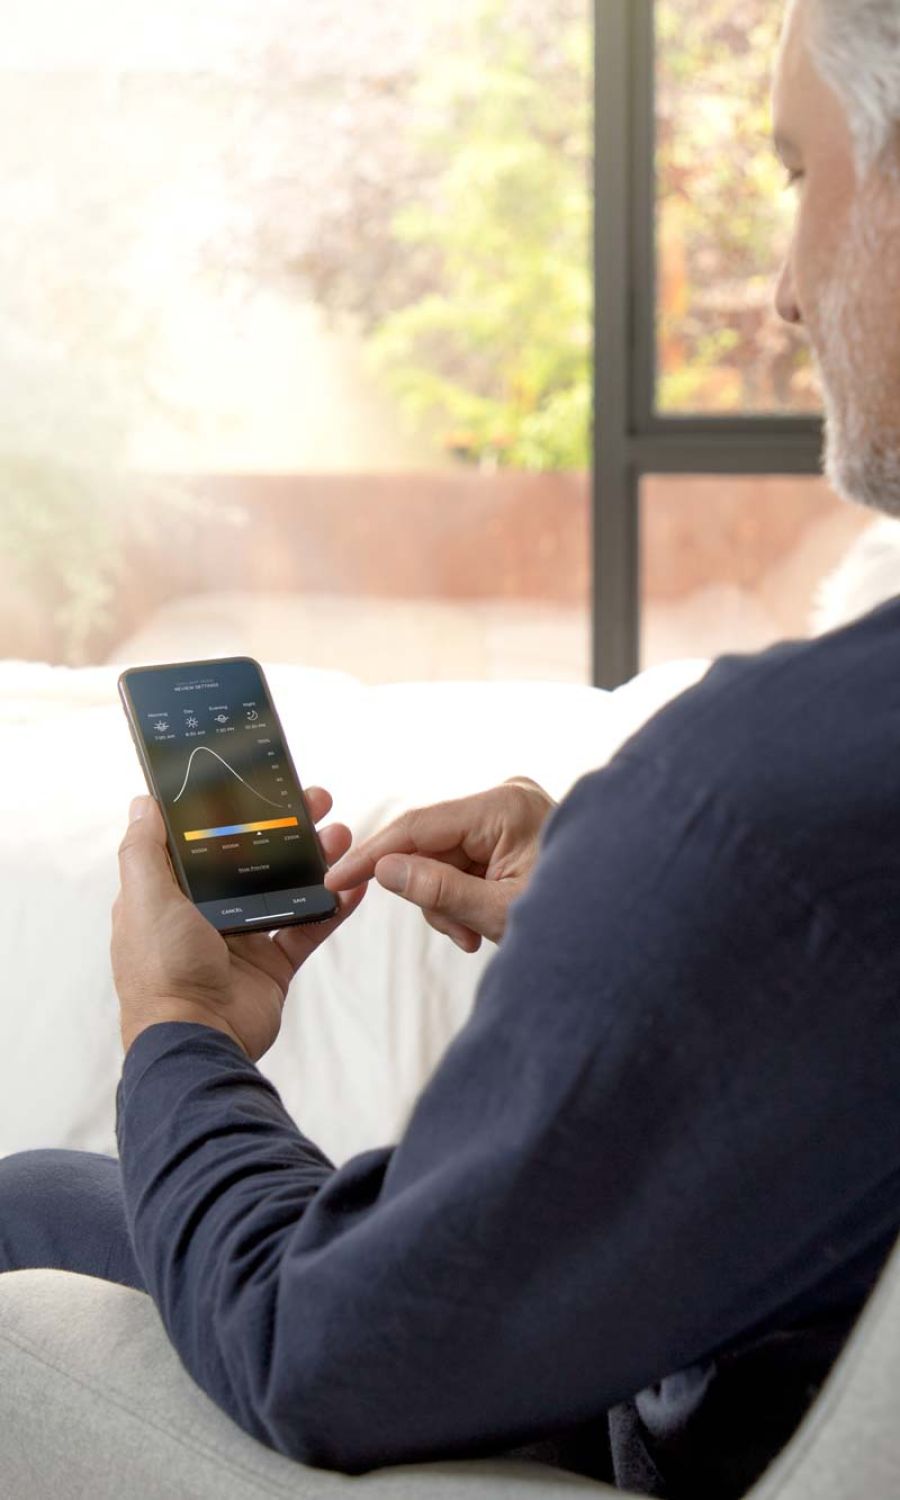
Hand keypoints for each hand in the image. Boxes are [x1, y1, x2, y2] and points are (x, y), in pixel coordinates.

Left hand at [111, 791, 366, 1062]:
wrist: (197, 1039)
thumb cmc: (161, 968)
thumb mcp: (144, 898)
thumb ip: (144, 849)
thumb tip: (144, 802)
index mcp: (174, 893)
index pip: (208, 840)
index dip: (236, 810)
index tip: (264, 783)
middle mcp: (208, 911)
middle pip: (255, 857)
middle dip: (288, 827)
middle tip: (319, 800)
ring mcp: (243, 939)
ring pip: (287, 887)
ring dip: (317, 859)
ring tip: (343, 833)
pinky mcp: (273, 965)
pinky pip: (309, 928)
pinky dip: (334, 906)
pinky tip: (356, 883)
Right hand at [325, 778, 555, 950]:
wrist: (627, 924)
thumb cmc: (576, 917)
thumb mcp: (499, 912)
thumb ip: (439, 891)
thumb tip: (385, 871)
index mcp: (504, 806)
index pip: (418, 826)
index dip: (373, 854)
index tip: (337, 878)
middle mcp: (505, 796)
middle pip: (428, 843)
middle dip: (432, 893)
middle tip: (462, 935)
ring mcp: (509, 809)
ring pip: (442, 856)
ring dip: (449, 901)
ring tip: (479, 933)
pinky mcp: (510, 826)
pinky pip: (463, 858)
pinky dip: (464, 893)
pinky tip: (484, 920)